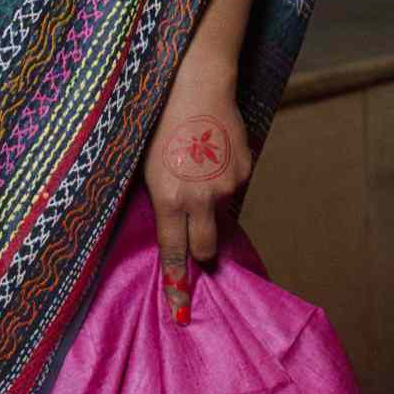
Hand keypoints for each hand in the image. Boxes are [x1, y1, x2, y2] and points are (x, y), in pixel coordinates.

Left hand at [143, 70, 247, 325]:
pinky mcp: (246, 169)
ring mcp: (227, 184)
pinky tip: (213, 153)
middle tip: (198, 248)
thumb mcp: (147, 166)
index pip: (174, 252)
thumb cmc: (160, 121)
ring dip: (211, 204)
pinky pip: (234, 187)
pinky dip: (224, 179)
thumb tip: (172, 229)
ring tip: (198, 168)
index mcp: (170, 198)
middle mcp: (201, 197)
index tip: (181, 308)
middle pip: (206, 247)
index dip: (177, 282)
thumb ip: (161, 200)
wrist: (196, 85)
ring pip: (221, 213)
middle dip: (202, 253)